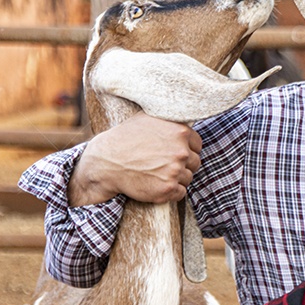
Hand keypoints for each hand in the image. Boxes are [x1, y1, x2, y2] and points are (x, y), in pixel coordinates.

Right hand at [68, 112, 202, 205]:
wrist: (106, 162)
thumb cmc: (125, 138)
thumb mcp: (148, 118)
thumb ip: (170, 120)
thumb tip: (184, 111)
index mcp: (180, 132)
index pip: (197, 145)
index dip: (186, 149)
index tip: (173, 152)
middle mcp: (181, 151)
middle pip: (195, 162)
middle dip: (183, 164)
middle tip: (164, 164)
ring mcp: (175, 171)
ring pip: (188, 178)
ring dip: (177, 178)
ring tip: (157, 173)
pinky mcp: (168, 189)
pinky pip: (181, 192)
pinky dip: (171, 191)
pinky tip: (157, 184)